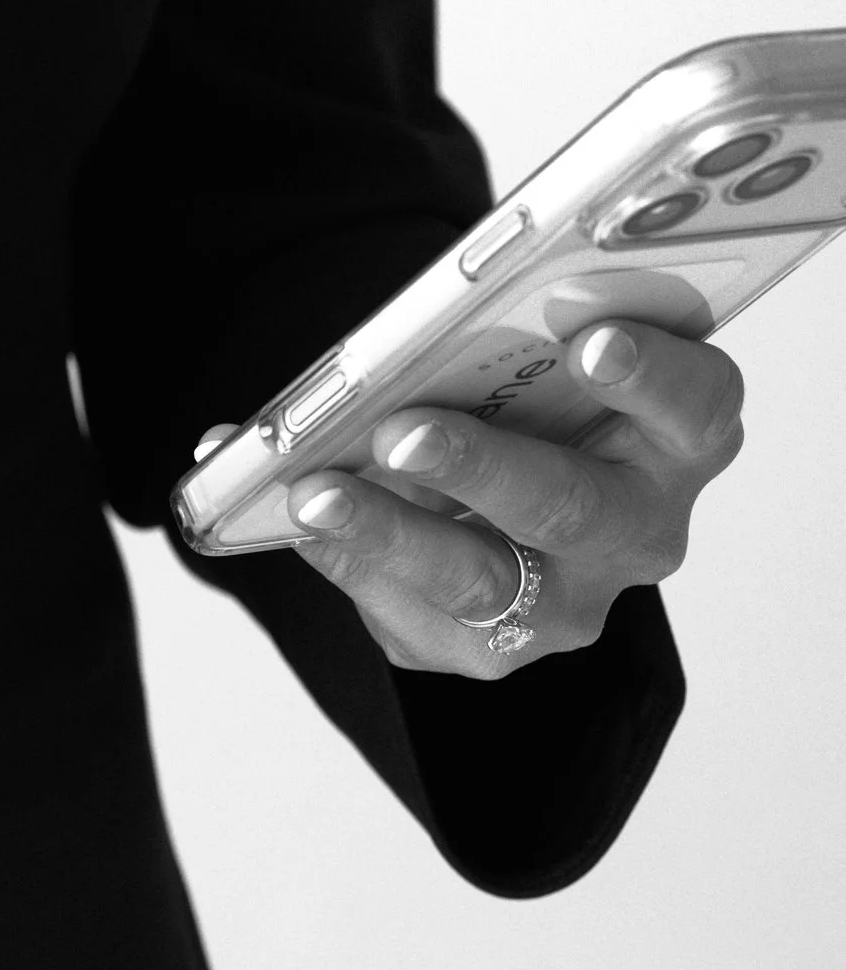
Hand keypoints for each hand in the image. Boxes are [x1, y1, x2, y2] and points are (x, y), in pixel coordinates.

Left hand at [196, 319, 742, 677]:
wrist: (498, 500)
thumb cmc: (527, 405)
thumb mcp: (538, 359)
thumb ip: (504, 335)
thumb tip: (410, 322)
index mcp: (676, 439)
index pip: (694, 407)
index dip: (649, 376)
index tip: (589, 341)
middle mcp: (635, 529)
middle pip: (570, 505)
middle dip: (477, 467)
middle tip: (399, 432)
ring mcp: (566, 601)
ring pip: (480, 582)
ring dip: (385, 532)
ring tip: (311, 493)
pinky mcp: (486, 646)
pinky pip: (403, 612)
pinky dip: (331, 552)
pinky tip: (275, 512)